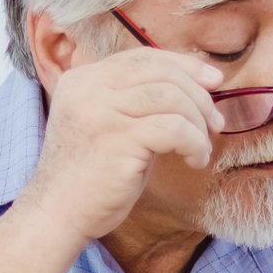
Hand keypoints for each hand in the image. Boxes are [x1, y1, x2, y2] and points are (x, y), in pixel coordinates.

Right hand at [12, 48, 224, 244]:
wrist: (57, 215)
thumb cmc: (90, 177)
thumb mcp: (108, 126)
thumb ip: (136, 102)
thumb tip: (195, 84)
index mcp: (83, 79)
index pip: (143, 57)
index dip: (184, 65)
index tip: (213, 81)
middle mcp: (88, 88)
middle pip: (161, 72)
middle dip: (198, 95)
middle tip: (215, 123)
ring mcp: (100, 111)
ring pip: (172, 97)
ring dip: (198, 123)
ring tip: (201, 148)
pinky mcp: (117, 138)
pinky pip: (174, 128)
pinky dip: (194, 143)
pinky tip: (194, 161)